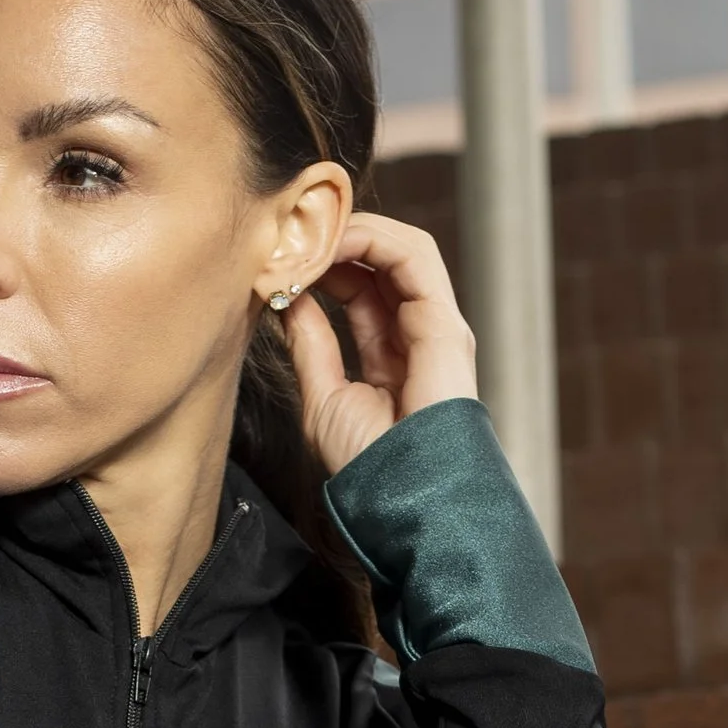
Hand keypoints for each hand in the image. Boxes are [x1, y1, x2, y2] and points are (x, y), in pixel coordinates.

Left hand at [281, 213, 477, 478]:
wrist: (401, 497)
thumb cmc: (367, 464)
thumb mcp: (322, 395)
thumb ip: (310, 343)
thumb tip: (288, 297)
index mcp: (391, 353)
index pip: (359, 287)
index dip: (324, 265)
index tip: (283, 259)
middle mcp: (417, 333)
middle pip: (380, 262)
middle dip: (337, 239)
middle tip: (293, 233)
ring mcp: (435, 324)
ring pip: (400, 248)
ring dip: (353, 231)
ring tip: (312, 231)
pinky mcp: (444, 321)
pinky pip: (413, 257)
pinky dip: (374, 238)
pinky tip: (335, 244)